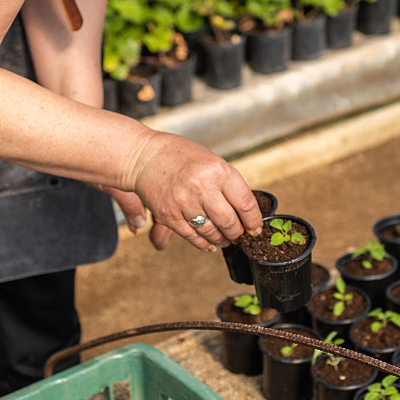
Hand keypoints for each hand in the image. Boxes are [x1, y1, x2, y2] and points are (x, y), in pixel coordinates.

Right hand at [124, 132, 262, 251]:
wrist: (143, 156)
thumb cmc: (180, 156)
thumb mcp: (210, 160)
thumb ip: (228, 184)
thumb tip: (245, 212)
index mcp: (218, 170)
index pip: (246, 203)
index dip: (254, 221)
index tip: (255, 228)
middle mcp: (202, 187)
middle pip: (230, 222)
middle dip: (238, 233)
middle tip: (240, 235)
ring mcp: (184, 203)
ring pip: (212, 232)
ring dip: (222, 239)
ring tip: (225, 239)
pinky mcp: (170, 216)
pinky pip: (192, 237)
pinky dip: (204, 244)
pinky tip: (210, 243)